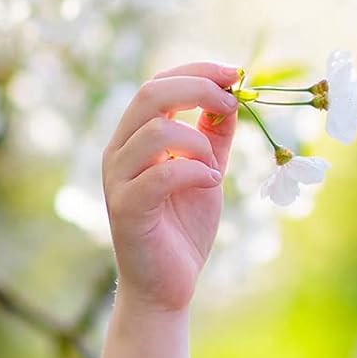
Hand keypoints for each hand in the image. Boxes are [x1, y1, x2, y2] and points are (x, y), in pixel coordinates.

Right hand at [102, 61, 242, 314]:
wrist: (167, 286)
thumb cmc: (182, 228)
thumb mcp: (207, 171)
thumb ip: (214, 136)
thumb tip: (231, 98)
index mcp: (134, 137)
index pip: (157, 83)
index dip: (197, 71)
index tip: (237, 73)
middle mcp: (119, 152)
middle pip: (150, 93)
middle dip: (199, 89)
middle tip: (233, 103)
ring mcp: (118, 179)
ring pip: (156, 130)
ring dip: (199, 141)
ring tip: (215, 168)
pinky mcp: (127, 209)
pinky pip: (161, 173)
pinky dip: (194, 171)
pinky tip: (210, 183)